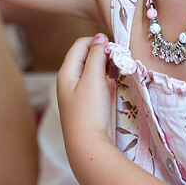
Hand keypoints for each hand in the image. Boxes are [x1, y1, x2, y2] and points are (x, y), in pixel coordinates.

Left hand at [56, 34, 114, 164]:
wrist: (89, 147)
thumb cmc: (89, 112)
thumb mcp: (93, 80)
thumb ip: (96, 56)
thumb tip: (99, 37)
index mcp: (66, 72)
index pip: (80, 44)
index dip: (97, 42)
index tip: (115, 48)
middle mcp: (69, 81)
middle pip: (86, 56)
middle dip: (103, 54)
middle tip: (120, 59)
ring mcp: (78, 93)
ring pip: (93, 70)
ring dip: (107, 66)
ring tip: (120, 70)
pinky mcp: (88, 104)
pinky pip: (97, 83)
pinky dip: (107, 79)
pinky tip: (117, 83)